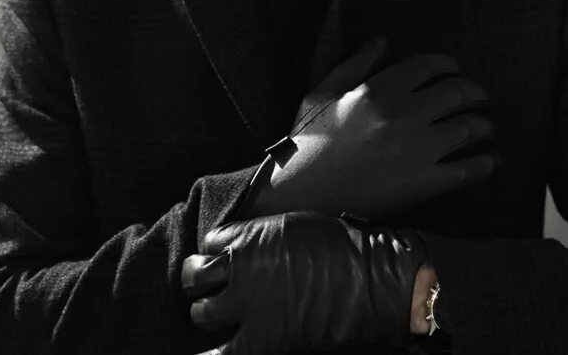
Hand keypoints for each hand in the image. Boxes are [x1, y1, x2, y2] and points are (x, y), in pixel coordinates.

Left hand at [181, 212, 425, 354]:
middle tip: (211, 286)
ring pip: (201, 312)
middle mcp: (240, 268)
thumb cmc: (339, 246)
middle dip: (200, 280)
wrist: (371, 279)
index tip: (224, 258)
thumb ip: (259, 237)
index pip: (209, 241)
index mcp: (249, 237)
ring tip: (221, 315)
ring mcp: (248, 305)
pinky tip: (206, 354)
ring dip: (208, 313)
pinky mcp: (262, 337)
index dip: (216, 251)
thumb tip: (244, 249)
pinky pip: (221, 354)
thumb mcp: (291, 226)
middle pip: (195, 276)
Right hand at [245, 38, 495, 220]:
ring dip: (484, 126)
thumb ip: (354, 64)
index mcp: (379, 89)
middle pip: (458, 92)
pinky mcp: (424, 183)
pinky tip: (489, 161)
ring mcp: (416, 150)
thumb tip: (383, 41)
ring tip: (485, 128)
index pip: (431, 65)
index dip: (449, 65)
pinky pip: (468, 170)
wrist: (303, 195)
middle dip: (475, 92)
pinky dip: (485, 164)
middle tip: (479, 98)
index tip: (454, 71)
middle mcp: (403, 114)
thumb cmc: (309, 143)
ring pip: (469, 128)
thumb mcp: (321, 94)